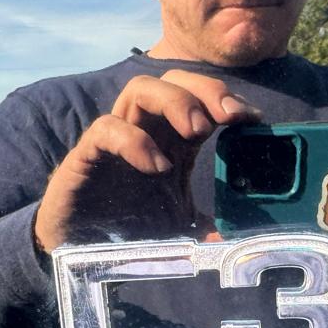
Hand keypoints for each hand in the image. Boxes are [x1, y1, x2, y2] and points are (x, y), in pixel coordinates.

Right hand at [34, 70, 257, 251]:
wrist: (76, 247)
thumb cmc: (126, 224)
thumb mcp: (175, 225)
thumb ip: (202, 226)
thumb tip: (232, 239)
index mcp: (169, 137)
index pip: (198, 97)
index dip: (225, 98)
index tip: (252, 117)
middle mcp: (144, 128)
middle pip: (173, 80)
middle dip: (205, 90)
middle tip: (228, 117)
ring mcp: (116, 137)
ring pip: (140, 88)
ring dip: (175, 102)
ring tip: (198, 132)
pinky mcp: (87, 154)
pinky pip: (107, 128)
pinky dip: (135, 141)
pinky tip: (157, 167)